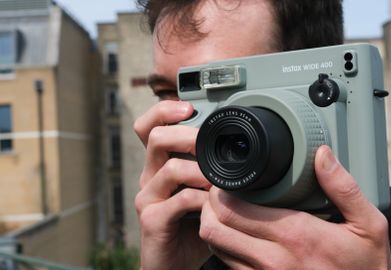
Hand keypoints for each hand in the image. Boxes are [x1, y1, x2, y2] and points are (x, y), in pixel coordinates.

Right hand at [134, 100, 211, 269]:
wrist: (176, 263)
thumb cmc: (193, 223)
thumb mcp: (203, 191)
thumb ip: (212, 170)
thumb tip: (242, 148)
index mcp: (160, 164)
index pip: (150, 126)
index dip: (164, 110)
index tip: (190, 108)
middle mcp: (150, 176)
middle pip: (155, 137)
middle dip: (187, 135)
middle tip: (208, 142)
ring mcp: (148, 197)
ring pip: (170, 167)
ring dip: (201, 171)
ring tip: (218, 180)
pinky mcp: (152, 219)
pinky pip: (180, 200)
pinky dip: (202, 200)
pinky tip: (213, 205)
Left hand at [200, 145, 390, 269]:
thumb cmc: (366, 268)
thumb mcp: (369, 226)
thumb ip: (344, 188)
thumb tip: (322, 154)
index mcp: (297, 235)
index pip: (232, 208)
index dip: (222, 188)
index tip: (228, 178)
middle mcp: (273, 259)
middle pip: (214, 226)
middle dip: (210, 203)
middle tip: (222, 189)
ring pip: (216, 246)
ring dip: (215, 224)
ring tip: (227, 208)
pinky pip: (228, 264)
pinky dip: (225, 245)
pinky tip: (238, 233)